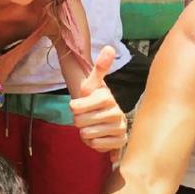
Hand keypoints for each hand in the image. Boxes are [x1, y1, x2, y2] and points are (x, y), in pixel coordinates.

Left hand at [71, 46, 127, 160]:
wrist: (105, 117)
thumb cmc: (95, 99)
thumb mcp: (92, 83)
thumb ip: (99, 67)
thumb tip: (110, 47)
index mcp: (107, 97)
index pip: (76, 107)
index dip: (74, 107)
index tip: (78, 105)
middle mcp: (116, 112)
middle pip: (80, 122)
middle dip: (79, 121)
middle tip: (87, 116)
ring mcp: (119, 128)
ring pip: (87, 135)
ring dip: (85, 132)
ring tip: (92, 125)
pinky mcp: (120, 142)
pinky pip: (96, 145)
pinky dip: (92, 143)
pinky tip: (98, 136)